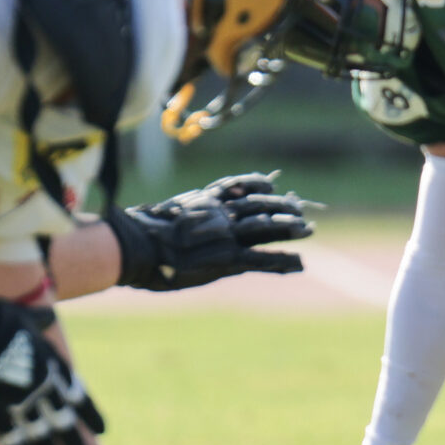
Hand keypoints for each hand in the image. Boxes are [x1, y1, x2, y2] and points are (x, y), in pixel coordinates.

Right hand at [0, 287, 104, 444]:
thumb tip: (47, 314)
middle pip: (64, 421)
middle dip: (74, 444)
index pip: (77, 395)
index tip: (102, 431)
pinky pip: (14, 440)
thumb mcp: (25, 317)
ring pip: (42, 436)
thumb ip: (39, 322)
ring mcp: (18, 400)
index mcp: (51, 364)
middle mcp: (41, 386)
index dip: (90, 415)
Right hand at [106, 172, 316, 290]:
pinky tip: (299, 262)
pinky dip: (281, 260)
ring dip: (288, 229)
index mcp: (204, 202)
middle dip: (280, 206)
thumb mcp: (163, 214)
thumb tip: (182, 210)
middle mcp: (220, 214)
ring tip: (308, 230)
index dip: (256, 185)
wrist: (135, 245)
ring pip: (265, 228)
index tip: (270, 181)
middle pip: (258, 206)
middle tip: (299, 207)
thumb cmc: (140, 233)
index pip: (237, 188)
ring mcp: (226, 236)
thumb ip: (180, 211)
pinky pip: (261, 259)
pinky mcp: (227, 259)